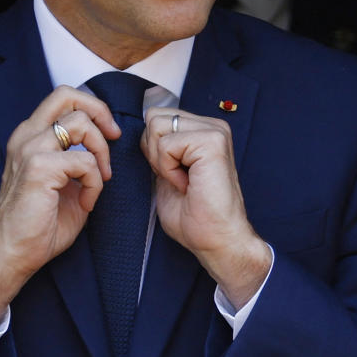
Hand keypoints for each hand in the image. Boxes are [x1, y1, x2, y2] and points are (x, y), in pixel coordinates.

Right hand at [0, 86, 119, 327]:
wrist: (11, 254)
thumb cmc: (37, 224)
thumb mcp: (62, 182)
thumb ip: (77, 159)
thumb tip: (104, 149)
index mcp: (30, 136)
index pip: (62, 98)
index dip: (92, 108)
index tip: (109, 134)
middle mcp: (27, 136)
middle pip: (67, 95)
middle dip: (100, 112)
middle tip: (114, 138)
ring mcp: (30, 149)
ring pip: (81, 124)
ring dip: (101, 152)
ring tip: (100, 180)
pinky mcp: (39, 168)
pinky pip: (85, 162)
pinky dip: (95, 183)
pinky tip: (86, 202)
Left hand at [141, 107, 271, 307]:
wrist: (216, 240)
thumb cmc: (194, 215)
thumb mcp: (166, 172)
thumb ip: (158, 148)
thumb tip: (140, 131)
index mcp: (201, 130)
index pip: (155, 116)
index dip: (152, 148)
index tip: (172, 175)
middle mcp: (211, 125)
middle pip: (153, 116)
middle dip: (153, 150)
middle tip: (176, 177)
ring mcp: (214, 131)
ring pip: (156, 126)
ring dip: (161, 160)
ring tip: (183, 180)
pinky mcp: (212, 142)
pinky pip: (166, 144)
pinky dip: (168, 168)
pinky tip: (187, 184)